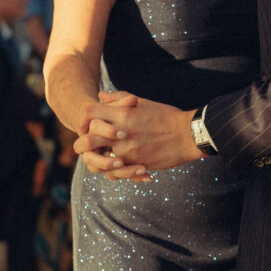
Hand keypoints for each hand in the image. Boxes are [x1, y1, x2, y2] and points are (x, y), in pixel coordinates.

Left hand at [74, 93, 198, 178]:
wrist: (187, 135)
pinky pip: (115, 174)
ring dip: (97, 161)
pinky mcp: (136, 165)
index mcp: (122, 113)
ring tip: (103, 157)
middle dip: (83, 143)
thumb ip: (119, 98)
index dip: (83, 119)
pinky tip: (118, 167)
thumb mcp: (142, 102)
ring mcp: (128, 151)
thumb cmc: (166, 116)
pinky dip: (112, 172)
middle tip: (88, 145)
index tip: (86, 124)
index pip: (89, 114)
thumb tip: (100, 96)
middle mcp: (121, 132)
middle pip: (87, 140)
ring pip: (98, 161)